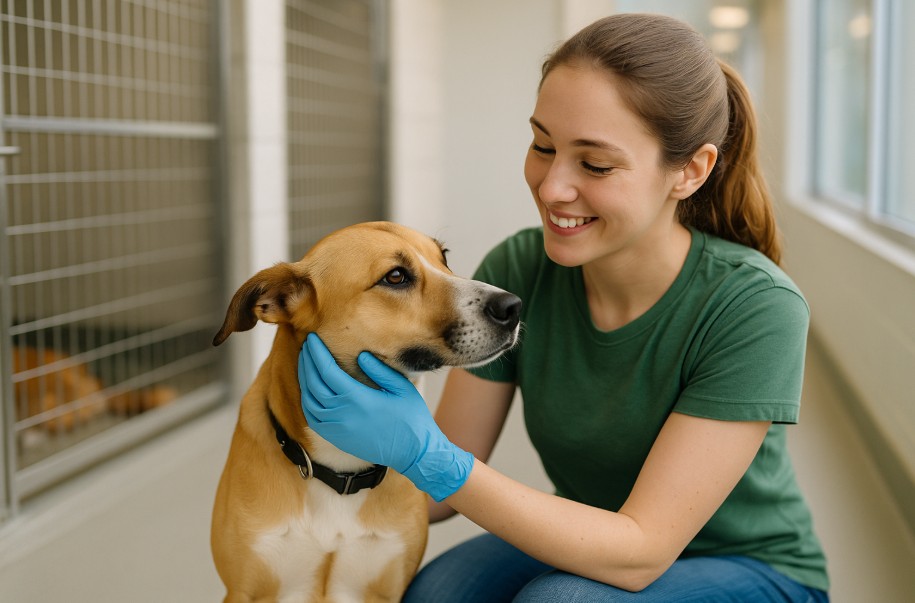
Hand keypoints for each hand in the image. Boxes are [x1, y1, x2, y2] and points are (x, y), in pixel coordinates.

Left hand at [298, 333, 473, 501]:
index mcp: (357, 398)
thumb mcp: (401, 387)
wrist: (413, 452)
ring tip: (306, 364)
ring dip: (304, 380)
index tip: (312, 339)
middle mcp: (341, 413)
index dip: (317, 353)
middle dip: (307, 362)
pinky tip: (309, 390)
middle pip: (313, 383)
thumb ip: (379, 370)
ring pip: (309, 400)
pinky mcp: (337, 438)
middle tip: (306, 346)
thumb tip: (360, 355)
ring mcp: (337, 428)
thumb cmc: (411, 417)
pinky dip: (307, 400)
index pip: (327, 370)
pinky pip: (312, 418)